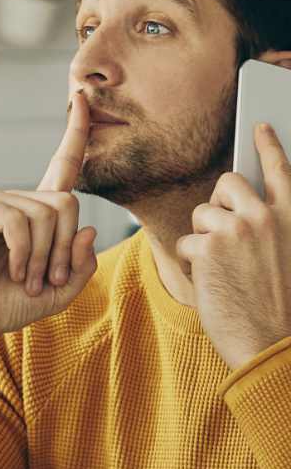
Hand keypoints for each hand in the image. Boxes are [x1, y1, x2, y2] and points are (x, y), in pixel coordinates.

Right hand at [0, 91, 98, 360]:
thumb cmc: (7, 304)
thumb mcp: (60, 291)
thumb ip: (81, 265)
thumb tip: (88, 228)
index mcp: (39, 213)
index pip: (63, 165)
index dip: (76, 132)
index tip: (84, 98)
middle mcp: (19, 200)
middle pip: (66, 202)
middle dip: (65, 247)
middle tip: (49, 280)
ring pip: (45, 214)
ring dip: (43, 256)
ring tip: (27, 281)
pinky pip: (18, 221)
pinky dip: (22, 252)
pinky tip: (12, 269)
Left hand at [174, 123, 290, 369]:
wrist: (270, 343)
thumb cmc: (278, 307)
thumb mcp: (286, 255)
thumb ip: (272, 227)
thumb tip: (247, 209)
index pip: (280, 169)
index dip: (267, 145)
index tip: (259, 126)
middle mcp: (266, 216)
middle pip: (227, 184)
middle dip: (218, 204)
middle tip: (223, 236)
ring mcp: (236, 228)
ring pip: (202, 214)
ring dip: (204, 239)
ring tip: (224, 269)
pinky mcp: (208, 246)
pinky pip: (187, 242)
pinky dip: (192, 263)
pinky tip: (212, 281)